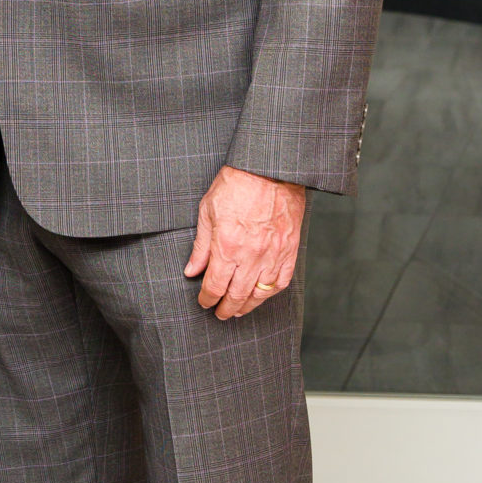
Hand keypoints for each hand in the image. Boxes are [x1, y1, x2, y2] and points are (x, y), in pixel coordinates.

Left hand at [184, 165, 306, 320]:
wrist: (270, 168)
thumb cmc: (236, 184)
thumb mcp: (208, 211)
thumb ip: (201, 246)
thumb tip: (192, 270)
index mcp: (227, 246)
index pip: (215, 286)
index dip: (207, 299)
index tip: (204, 302)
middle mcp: (250, 255)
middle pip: (236, 295)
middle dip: (225, 308)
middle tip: (220, 313)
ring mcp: (272, 254)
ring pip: (260, 294)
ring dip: (247, 306)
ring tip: (239, 310)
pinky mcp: (289, 250)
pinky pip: (281, 281)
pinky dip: (270, 293)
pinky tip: (262, 295)